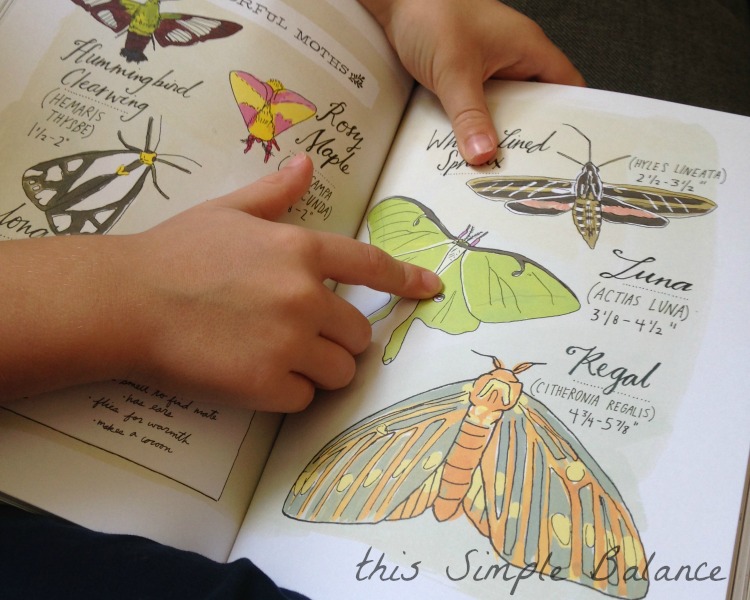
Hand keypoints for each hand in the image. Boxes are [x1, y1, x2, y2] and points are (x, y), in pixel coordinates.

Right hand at [113, 154, 440, 410]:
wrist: (127, 301)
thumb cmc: (175, 252)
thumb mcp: (228, 210)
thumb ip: (276, 191)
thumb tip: (307, 163)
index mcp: (300, 250)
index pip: (372, 267)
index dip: (406, 281)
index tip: (429, 290)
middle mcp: (304, 296)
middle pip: (359, 334)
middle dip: (339, 337)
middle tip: (301, 333)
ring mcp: (287, 342)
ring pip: (340, 371)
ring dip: (320, 368)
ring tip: (280, 356)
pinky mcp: (266, 383)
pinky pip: (304, 398)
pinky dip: (288, 392)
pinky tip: (256, 376)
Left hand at [361, 0, 584, 164]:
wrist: (394, 1)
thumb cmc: (429, 13)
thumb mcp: (454, 72)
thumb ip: (470, 116)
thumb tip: (484, 153)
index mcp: (527, 47)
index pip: (567, 85)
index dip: (572, 115)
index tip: (564, 147)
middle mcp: (513, 57)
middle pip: (535, 103)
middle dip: (528, 132)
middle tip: (524, 162)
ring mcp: (489, 65)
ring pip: (504, 107)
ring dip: (497, 129)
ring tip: (495, 159)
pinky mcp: (466, 74)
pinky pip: (479, 105)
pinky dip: (475, 122)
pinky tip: (466, 142)